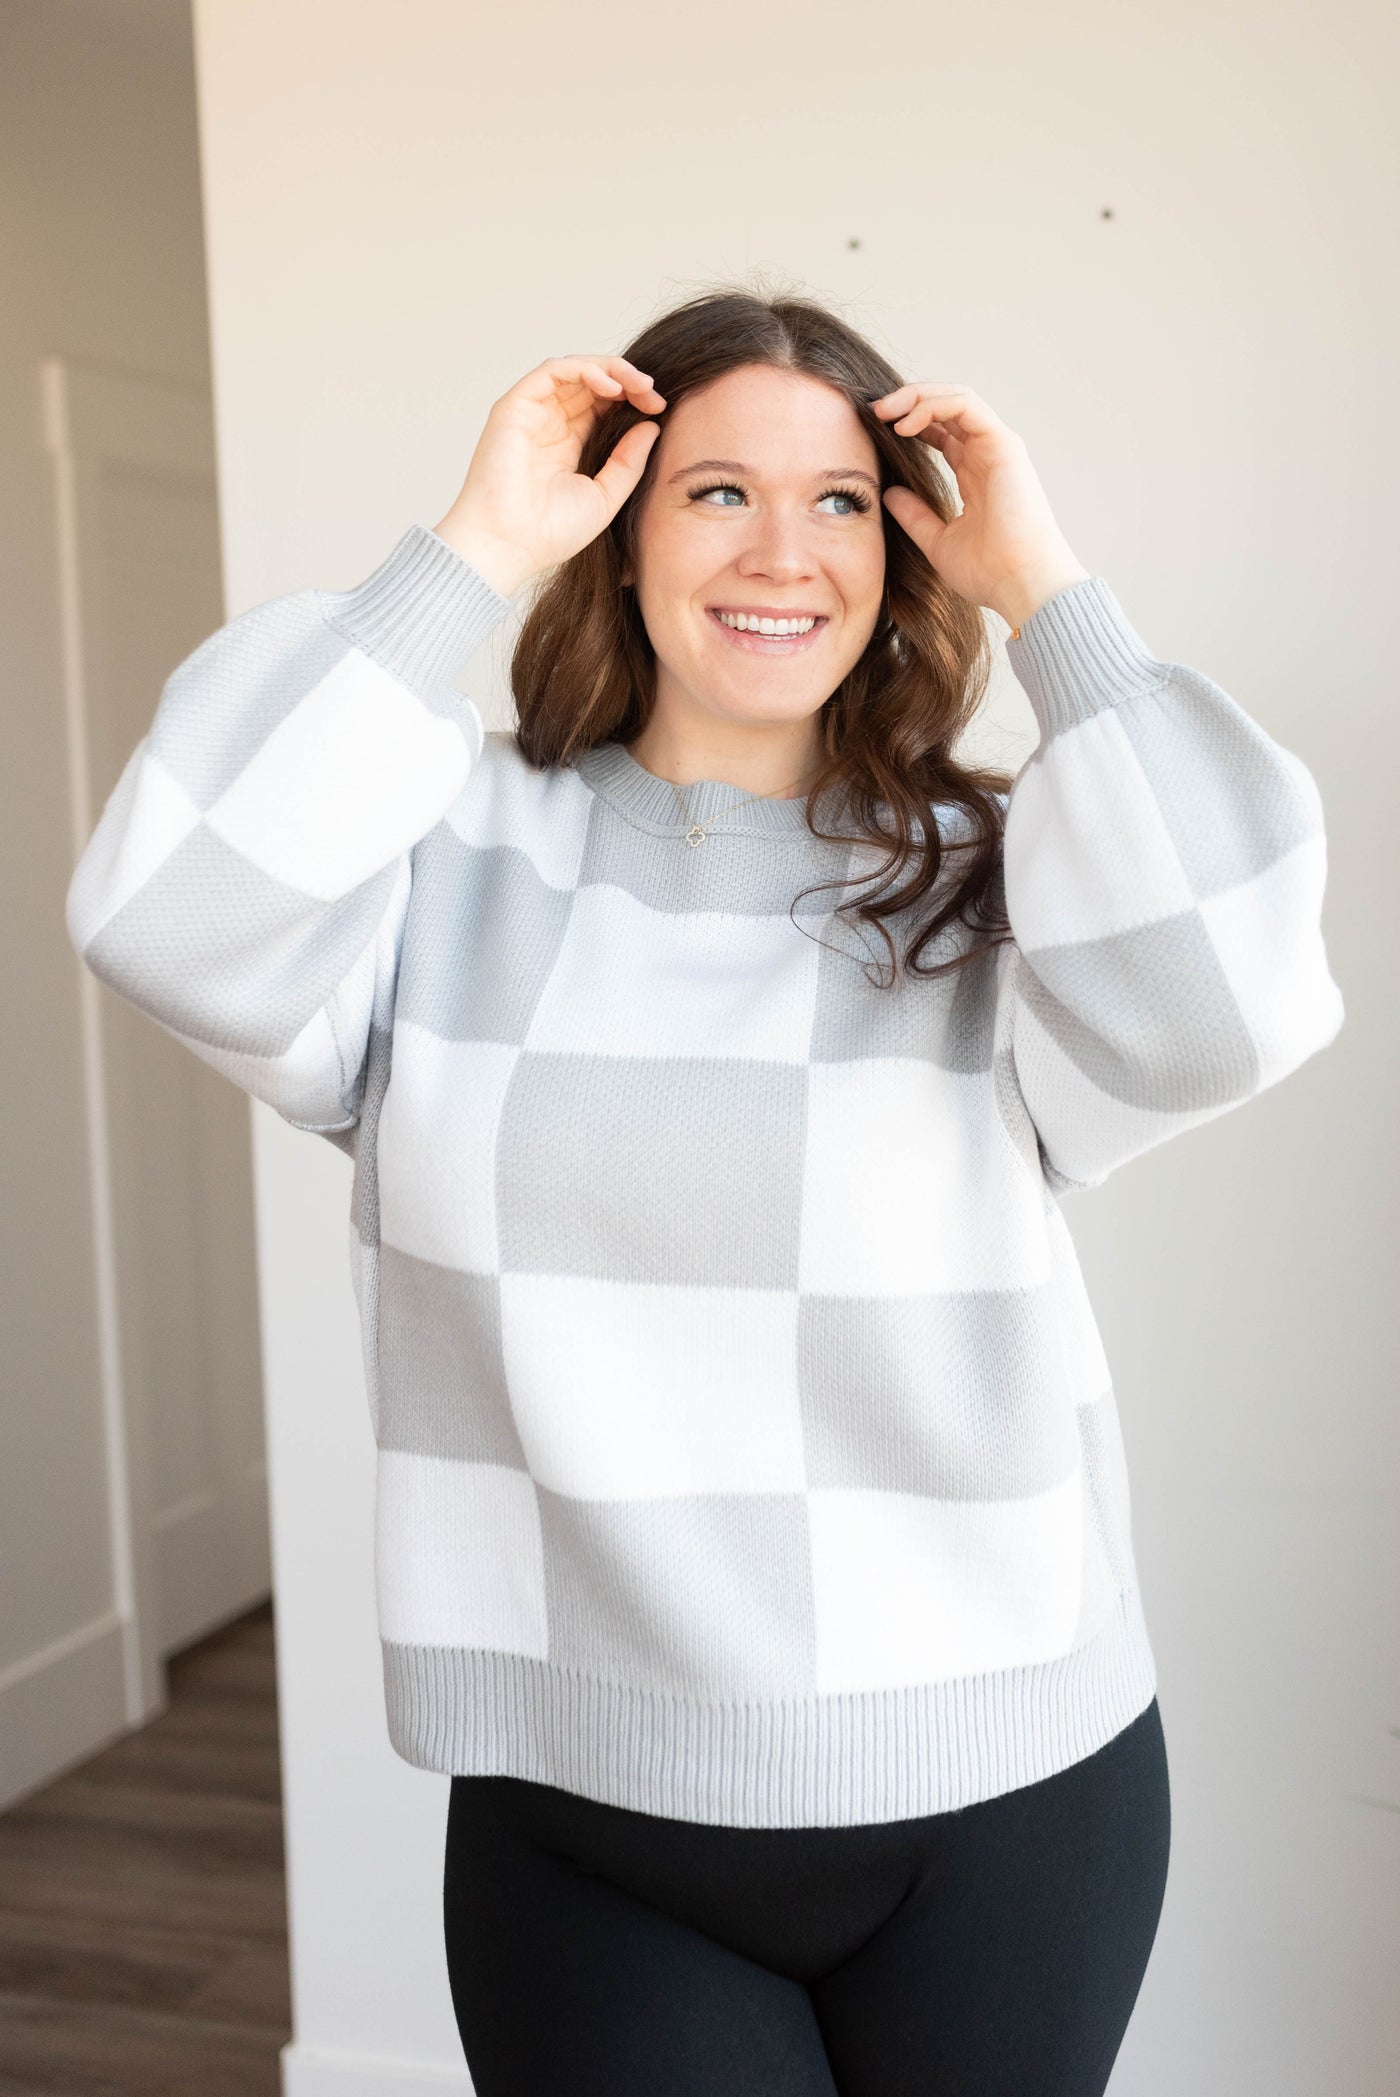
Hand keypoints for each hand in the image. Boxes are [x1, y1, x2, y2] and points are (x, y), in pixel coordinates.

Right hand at [432, 356, 666, 595]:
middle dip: (627, 382)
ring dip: (610, 370)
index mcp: (567, 445)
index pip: (602, 406)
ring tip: (639, 385)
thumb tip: (652, 425)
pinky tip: (612, 386)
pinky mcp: (515, 406)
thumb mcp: (605, 496)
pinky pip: (552, 371)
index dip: (631, 400)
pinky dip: (584, 370)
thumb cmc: (550, 533)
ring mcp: (531, 413)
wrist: (510, 546)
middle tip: (654, 394)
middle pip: (591, 384)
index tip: (658, 408)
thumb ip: (628, 462)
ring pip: (574, 371)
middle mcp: (548, 425)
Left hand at [871, 382, 1089, 628]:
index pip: (942, 431)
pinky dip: (933, 406)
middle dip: (908, 401)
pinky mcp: (1004, 444)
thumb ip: (915, 516)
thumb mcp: (938, 541)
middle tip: (875, 411)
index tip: (877, 430)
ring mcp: (997, 447)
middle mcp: (988, 455)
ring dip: (917, 396)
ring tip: (884, 411)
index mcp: (975, 474)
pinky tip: (906, 424)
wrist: (1020, 584)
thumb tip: (889, 493)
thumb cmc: (989, 571)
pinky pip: (965, 406)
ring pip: (956, 398)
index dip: (910, 422)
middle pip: (947, 407)